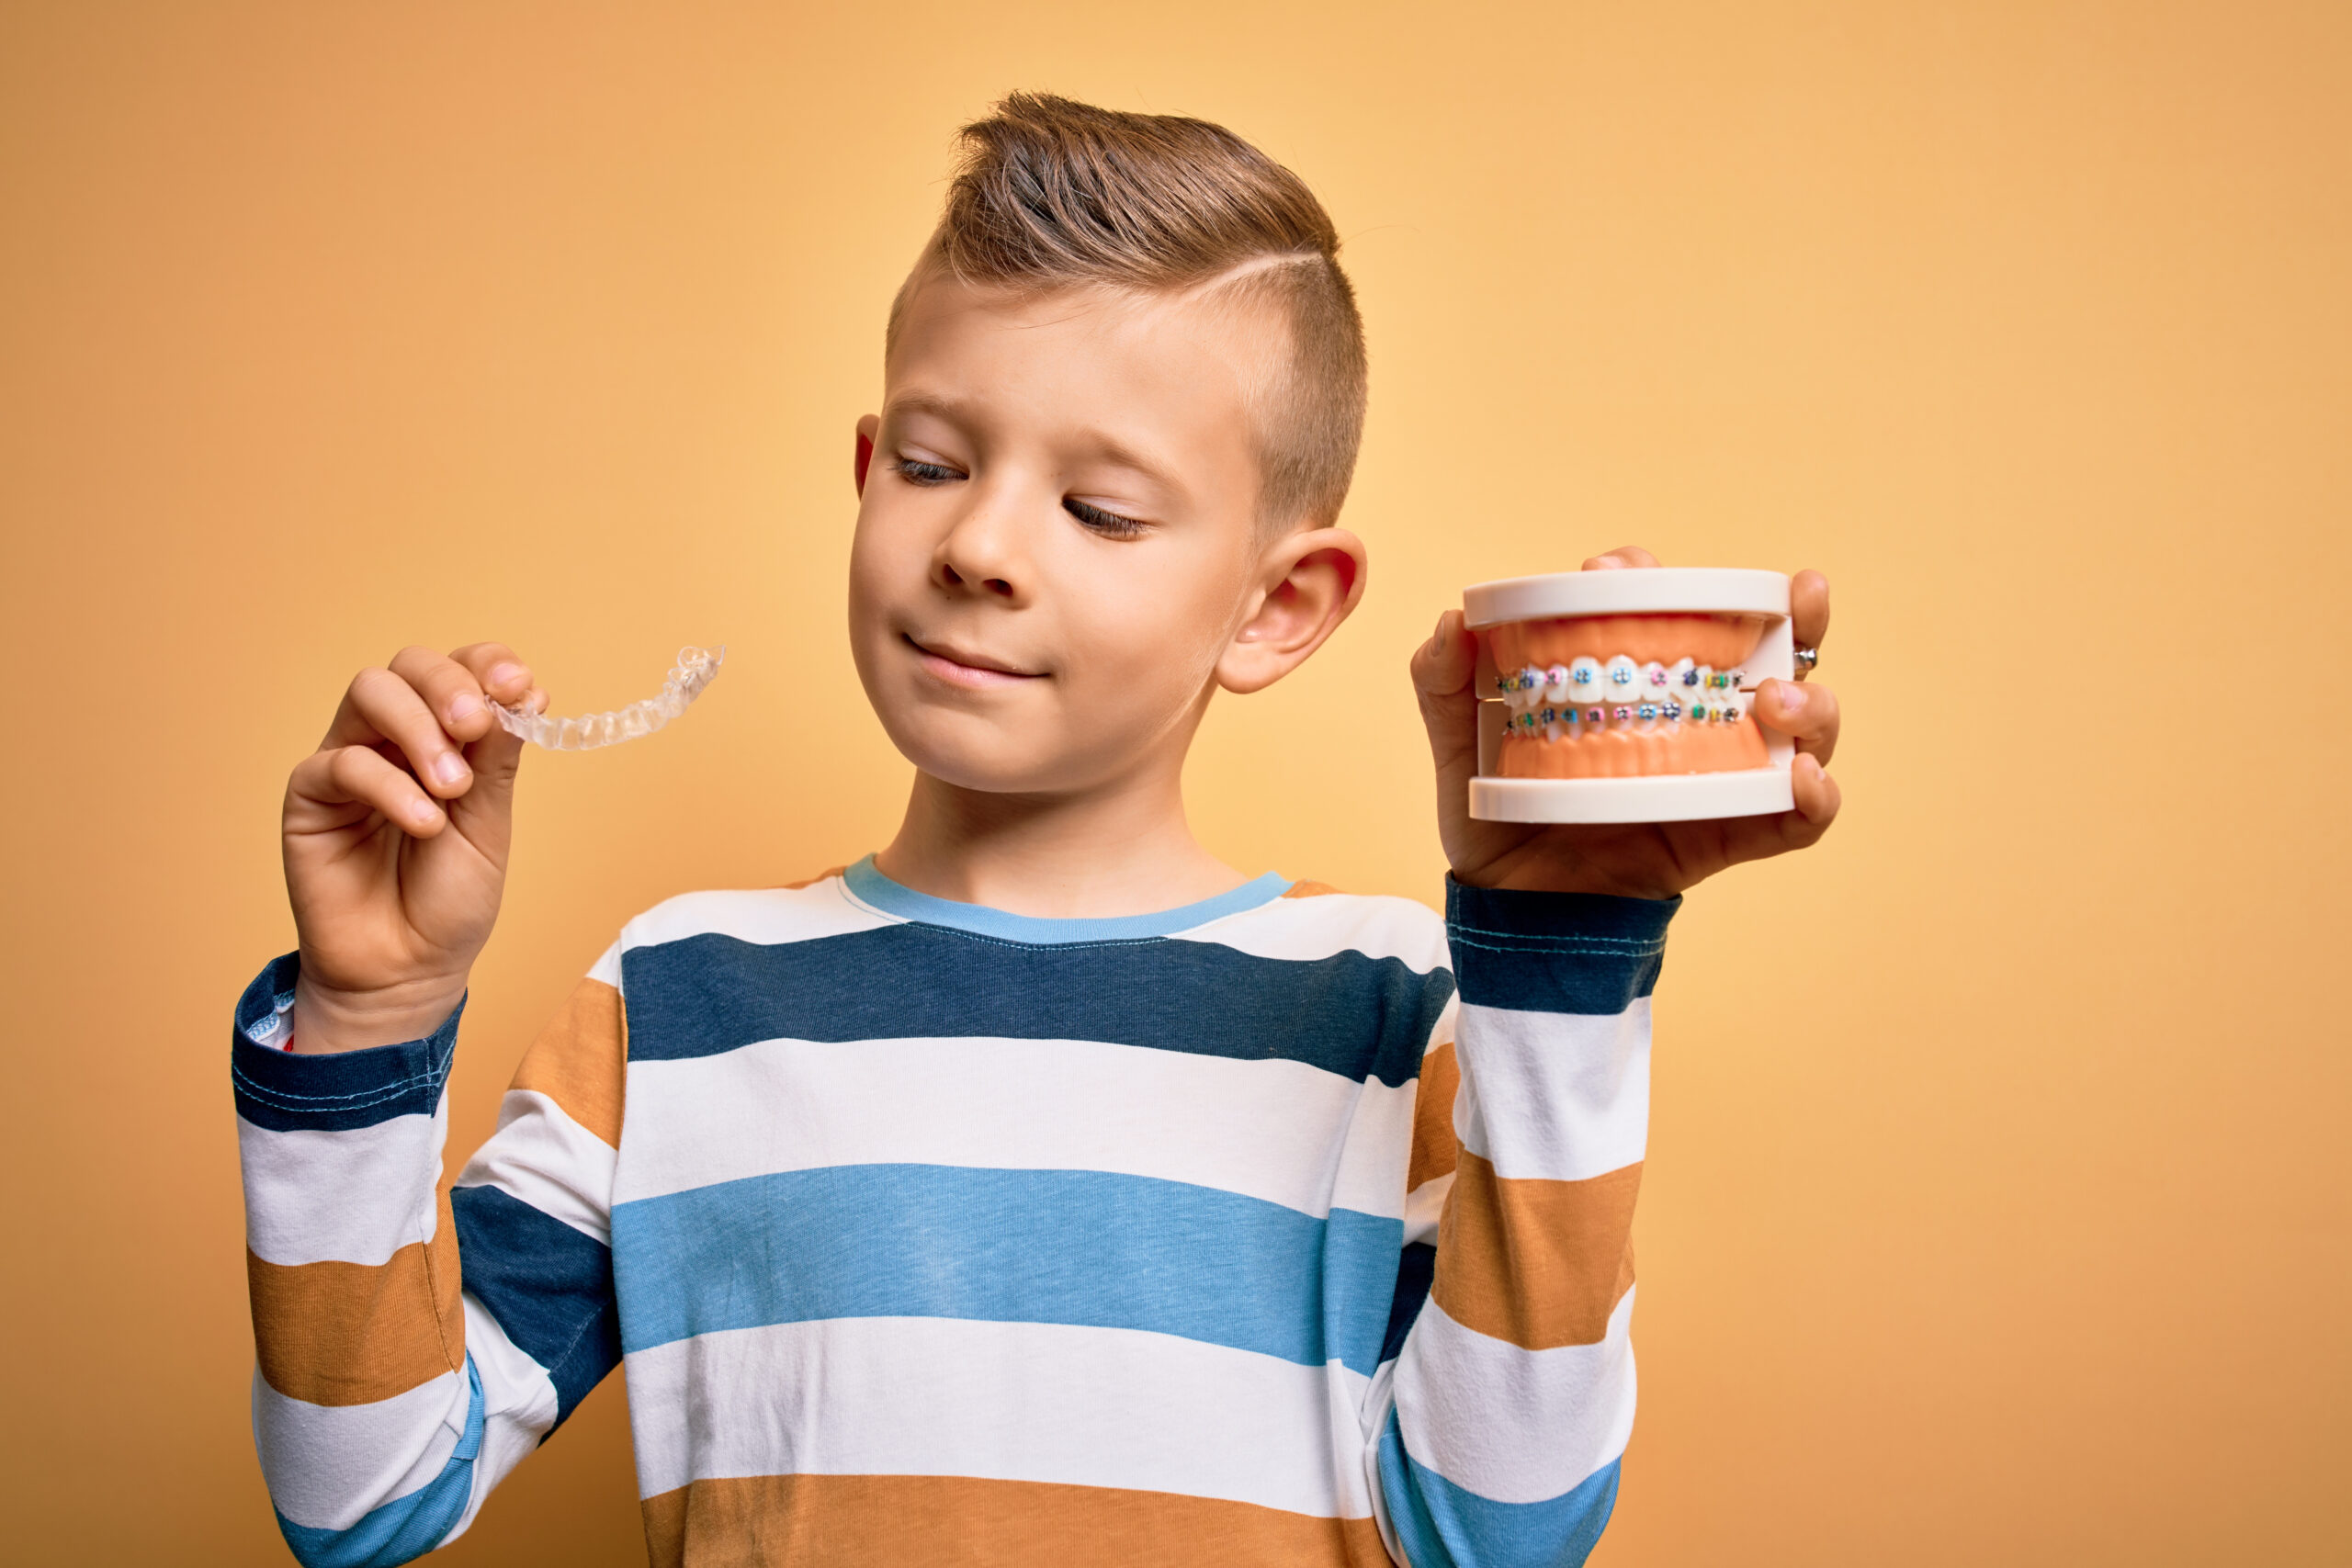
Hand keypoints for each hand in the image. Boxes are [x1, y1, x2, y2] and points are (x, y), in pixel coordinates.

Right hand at [280, 644, 546, 1051]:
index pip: (460, 669)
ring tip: (452, 788)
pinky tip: (423, 824)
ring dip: (419, 728)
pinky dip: (391, 785)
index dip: (488, 664)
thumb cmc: (448, 899)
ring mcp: (349, 759)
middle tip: (477, 728)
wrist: (408, 969)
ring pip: (370, 692)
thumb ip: (496, 759)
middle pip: (409, 665)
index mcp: (445, 736)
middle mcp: (394, 737)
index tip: (521, 686)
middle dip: (450, 686)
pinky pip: (343, 761)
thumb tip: (524, 691)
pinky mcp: (310, 795)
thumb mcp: (489, 823)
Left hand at [1411, 548, 1841, 898]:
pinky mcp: (1729, 837)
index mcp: (1642, 675)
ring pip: (1804, 729)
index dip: (1659, 576)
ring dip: (1812, 703)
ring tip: (1778, 700)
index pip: (1675, 605)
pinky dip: (1814, 800)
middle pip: (1774, 652)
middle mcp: (1697, 716)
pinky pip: (1793, 821)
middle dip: (1800, 615)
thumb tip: (1454, 622)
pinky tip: (1803, 780)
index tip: (1611, 571)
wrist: (1503, 905)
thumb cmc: (1496, 811)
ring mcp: (1722, 775)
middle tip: (1796, 594)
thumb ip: (1443, 681)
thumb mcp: (1457, 740)